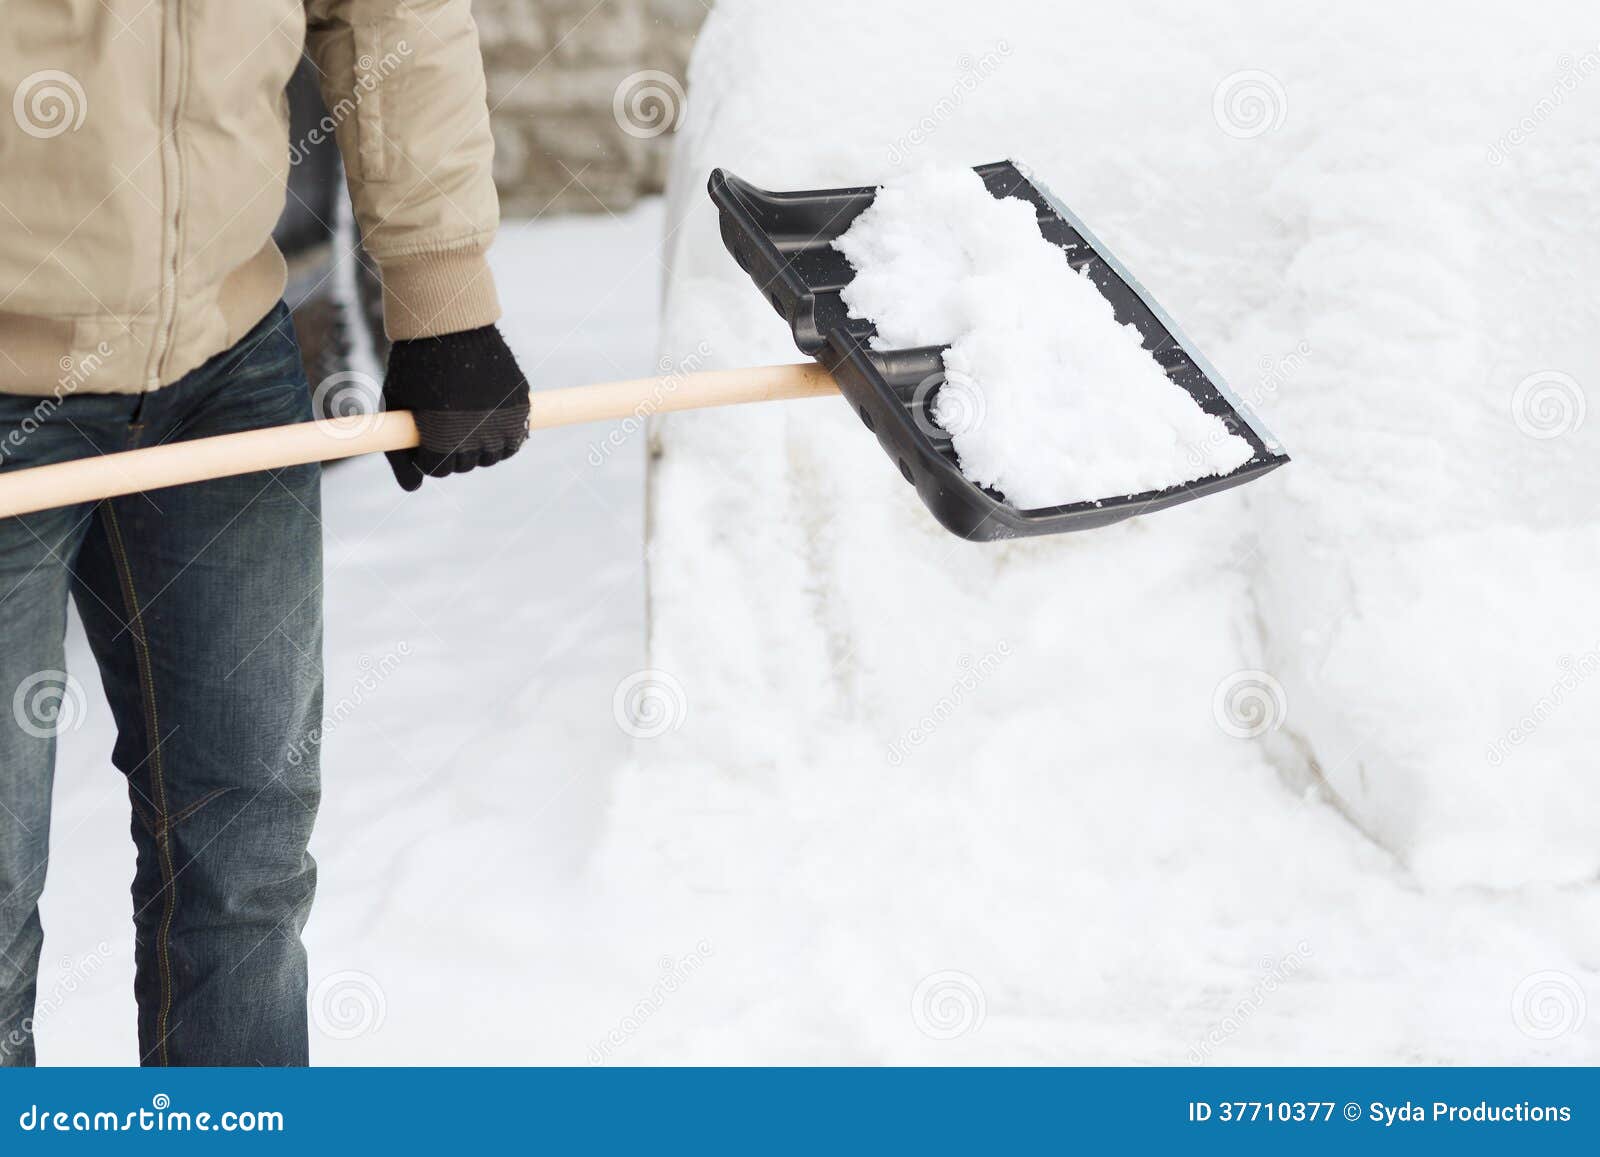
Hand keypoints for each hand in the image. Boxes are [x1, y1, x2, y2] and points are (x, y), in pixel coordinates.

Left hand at [381, 325, 530, 491]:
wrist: (451, 325)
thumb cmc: (415, 366)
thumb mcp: (398, 409)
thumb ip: (400, 454)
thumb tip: (412, 490)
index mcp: (443, 439)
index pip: (437, 469)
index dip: (426, 455)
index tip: (422, 436)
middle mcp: (476, 436)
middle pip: (465, 465)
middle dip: (451, 451)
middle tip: (443, 424)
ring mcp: (502, 423)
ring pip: (492, 456)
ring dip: (479, 447)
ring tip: (465, 422)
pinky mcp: (520, 408)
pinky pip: (515, 440)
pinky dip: (504, 437)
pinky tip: (488, 421)